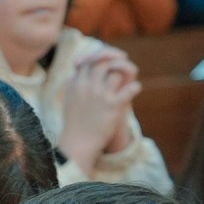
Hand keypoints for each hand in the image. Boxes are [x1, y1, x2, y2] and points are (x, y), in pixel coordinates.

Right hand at [60, 46, 141, 167]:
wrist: (77, 144)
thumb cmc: (74, 122)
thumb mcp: (68, 99)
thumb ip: (72, 82)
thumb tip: (79, 68)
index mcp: (74, 83)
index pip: (88, 60)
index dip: (99, 60)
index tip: (107, 65)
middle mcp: (86, 86)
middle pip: (103, 63)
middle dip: (113, 64)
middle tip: (121, 69)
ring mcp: (99, 95)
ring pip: (117, 73)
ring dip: (123, 76)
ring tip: (126, 82)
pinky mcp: (113, 106)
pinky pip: (131, 89)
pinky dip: (134, 87)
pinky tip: (134, 89)